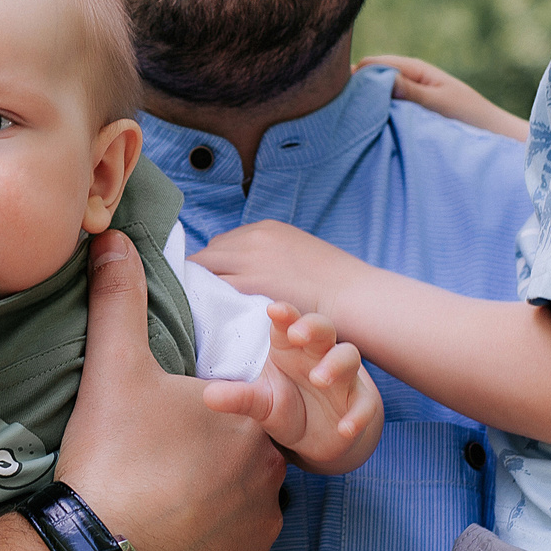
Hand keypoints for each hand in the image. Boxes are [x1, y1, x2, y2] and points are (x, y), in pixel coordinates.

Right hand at [0, 233, 286, 550]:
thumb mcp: (114, 369)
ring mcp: (265, 526)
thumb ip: (121, 298)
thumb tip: (113, 239)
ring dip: (215, 496)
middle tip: (159, 455)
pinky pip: (238, 549)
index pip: (253, 390)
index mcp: (255, 412)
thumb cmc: (112, 458)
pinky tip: (173, 537)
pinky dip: (212, 543)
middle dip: (212, 448)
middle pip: (248, 445)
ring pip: (246, 498)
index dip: (212, 399)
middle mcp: (275, 469)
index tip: (174, 415)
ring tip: (161, 496)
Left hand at [191, 219, 372, 318]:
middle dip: (202, 277)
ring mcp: (248, 260)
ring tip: (196, 314)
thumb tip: (255, 275)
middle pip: (208, 254)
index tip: (214, 287)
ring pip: (203, 270)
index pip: (223, 245)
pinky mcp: (247, 284)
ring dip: (198, 289)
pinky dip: (201, 302)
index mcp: (266, 230)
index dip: (216, 268)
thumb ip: (273, 261)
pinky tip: (201, 320)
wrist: (353, 297)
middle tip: (199, 303)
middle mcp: (253, 239)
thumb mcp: (299, 258)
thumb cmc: (334, 287)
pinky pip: (208, 289)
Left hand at [204, 302, 383, 472]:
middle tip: (297, 334)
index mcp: (290, 348)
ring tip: (320, 378)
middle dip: (312, 327)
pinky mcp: (359, 403)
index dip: (284, 314)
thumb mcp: (260, 404)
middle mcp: (319, 355)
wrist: (320, 437)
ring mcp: (343, 377)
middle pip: (323, 329)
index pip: (288, 323)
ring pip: (348, 357)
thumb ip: (238, 398)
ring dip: (336, 365)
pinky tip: (345, 428)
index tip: (273, 310)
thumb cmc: (287, 406)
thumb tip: (206, 396)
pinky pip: (365, 405)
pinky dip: (358, 415)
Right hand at [359, 54, 530, 142]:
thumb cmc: (471, 117)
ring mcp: (405, 96)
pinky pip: (382, 111)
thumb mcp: (438, 103)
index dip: (353, 78)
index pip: (370, 65)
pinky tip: (366, 131)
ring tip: (351, 125)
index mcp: (413, 68)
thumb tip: (373, 79)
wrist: (494, 135)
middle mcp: (406, 78)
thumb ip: (409, 90)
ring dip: (363, 107)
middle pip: (366, 79)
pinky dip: (373, 118)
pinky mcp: (407, 113)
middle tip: (340, 114)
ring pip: (371, 96)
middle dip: (353, 91)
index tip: (343, 99)